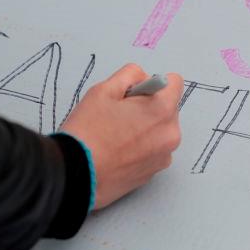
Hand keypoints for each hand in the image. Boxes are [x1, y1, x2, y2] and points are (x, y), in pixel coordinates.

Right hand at [60, 63, 182, 209]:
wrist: (75, 174)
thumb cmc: (88, 132)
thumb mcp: (104, 90)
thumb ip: (130, 75)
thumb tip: (142, 78)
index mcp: (162, 110)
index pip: (174, 83)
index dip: (152, 84)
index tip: (134, 94)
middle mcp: (170, 134)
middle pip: (167, 108)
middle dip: (148, 107)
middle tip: (118, 116)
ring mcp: (163, 157)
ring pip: (159, 131)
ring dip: (145, 129)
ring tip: (115, 136)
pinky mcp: (153, 174)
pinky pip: (153, 151)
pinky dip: (140, 148)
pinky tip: (117, 152)